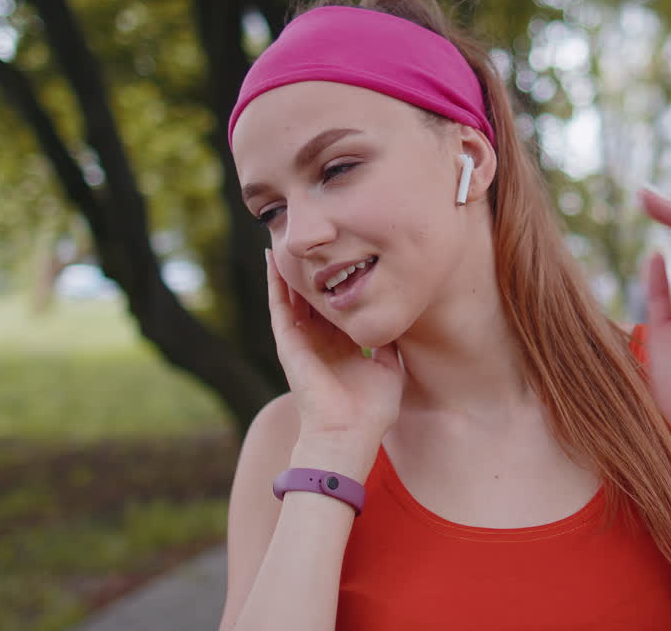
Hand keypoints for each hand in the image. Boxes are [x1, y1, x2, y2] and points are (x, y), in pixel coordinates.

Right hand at [265, 249, 405, 446]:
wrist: (348, 432)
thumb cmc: (370, 410)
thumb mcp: (388, 367)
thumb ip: (388, 341)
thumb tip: (397, 317)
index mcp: (342, 346)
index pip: (339, 307)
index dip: (341, 283)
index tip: (347, 255)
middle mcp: (320, 340)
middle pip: (314, 297)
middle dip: (314, 269)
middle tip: (314, 238)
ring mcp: (302, 340)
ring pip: (293, 296)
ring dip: (291, 269)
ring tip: (287, 238)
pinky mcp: (288, 342)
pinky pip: (278, 305)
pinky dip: (274, 282)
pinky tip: (272, 259)